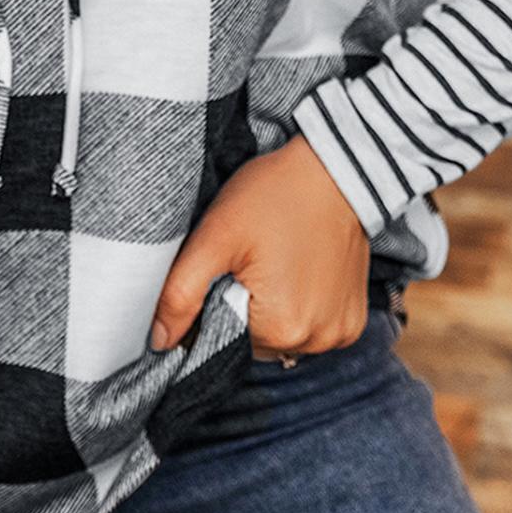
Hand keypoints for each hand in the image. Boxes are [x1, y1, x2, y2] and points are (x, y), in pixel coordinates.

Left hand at [152, 134, 370, 359]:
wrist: (336, 170)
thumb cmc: (275, 196)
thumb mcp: (216, 236)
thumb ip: (181, 293)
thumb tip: (159, 341)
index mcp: (279, 330)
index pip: (220, 341)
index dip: (213, 303)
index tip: (227, 268)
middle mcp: (314, 343)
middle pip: (252, 342)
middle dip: (242, 307)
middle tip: (251, 261)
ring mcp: (338, 334)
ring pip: (280, 337)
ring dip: (271, 309)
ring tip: (277, 263)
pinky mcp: (352, 323)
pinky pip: (311, 328)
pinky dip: (300, 307)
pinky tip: (300, 271)